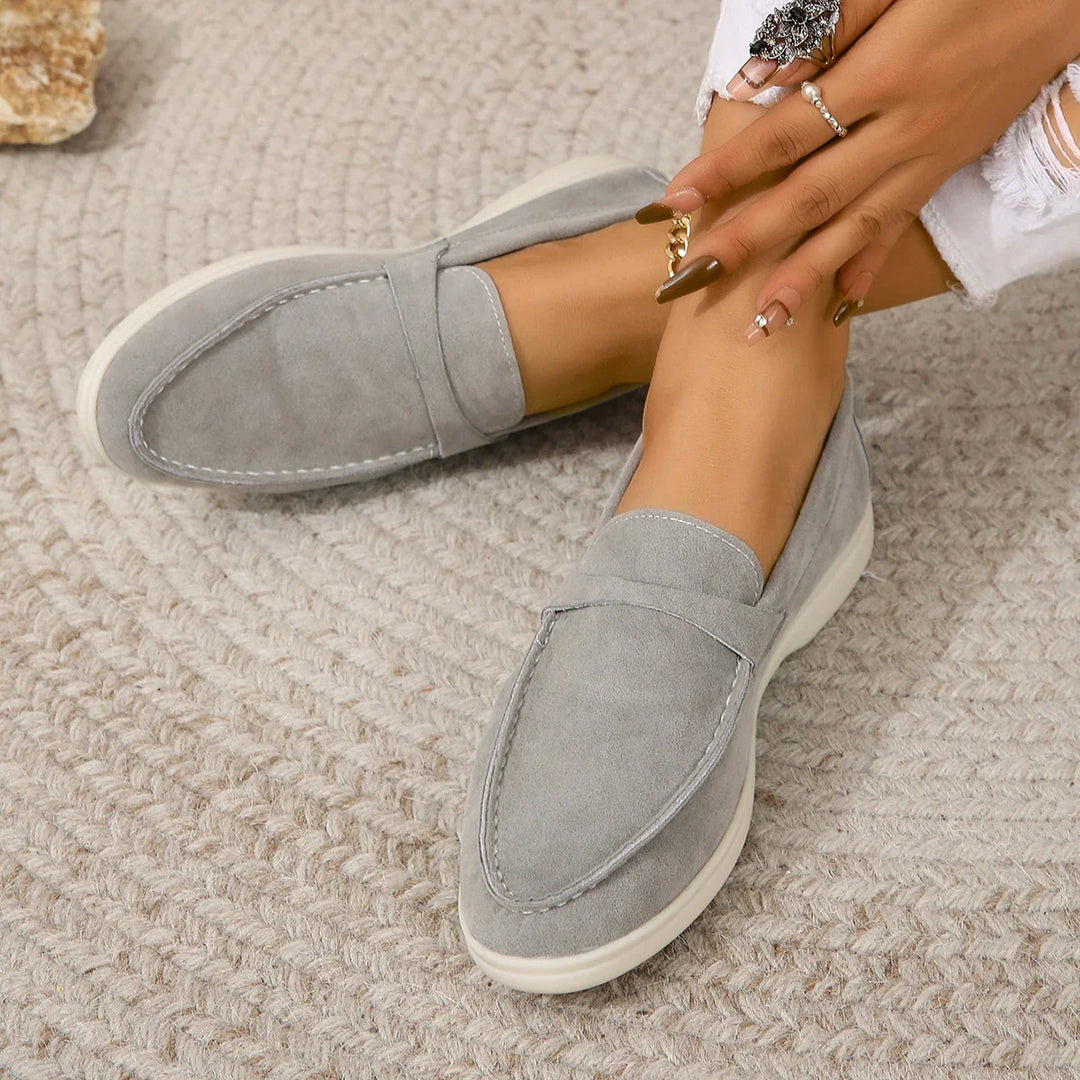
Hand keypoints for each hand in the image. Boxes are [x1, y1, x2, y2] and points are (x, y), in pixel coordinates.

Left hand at [643, 0, 1079, 335]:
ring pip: (854, 230)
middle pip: (810, 198)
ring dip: (804, 279)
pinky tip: (839, 305)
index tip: (674, 201)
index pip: (786, 135)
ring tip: (759, 323)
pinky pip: (899, 226)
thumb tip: (767, 78)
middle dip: (747, 242)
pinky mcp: (943, 168)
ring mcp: (925, 157)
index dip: (727, 170)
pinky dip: (868, 267)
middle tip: (692, 279)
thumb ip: (832, 26)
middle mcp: (902, 130)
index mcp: (884, 76)